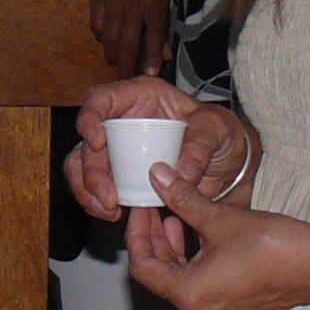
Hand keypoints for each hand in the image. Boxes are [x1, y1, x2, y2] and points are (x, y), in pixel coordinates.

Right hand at [64, 77, 257, 221]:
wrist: (228, 162)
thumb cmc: (219, 133)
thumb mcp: (217, 131)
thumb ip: (199, 147)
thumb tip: (178, 174)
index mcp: (139, 96)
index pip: (101, 99)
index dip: (90, 118)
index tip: (97, 142)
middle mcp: (120, 120)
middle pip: (86, 140)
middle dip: (90, 171)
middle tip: (107, 196)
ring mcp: (115, 149)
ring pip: (81, 166)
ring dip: (87, 191)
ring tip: (109, 210)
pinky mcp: (117, 174)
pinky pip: (93, 187)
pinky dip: (97, 203)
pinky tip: (113, 213)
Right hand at [88, 0, 172, 76]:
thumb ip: (162, 22)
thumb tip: (164, 54)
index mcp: (155, 1)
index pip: (154, 36)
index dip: (152, 57)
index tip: (150, 76)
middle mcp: (133, 4)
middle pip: (128, 43)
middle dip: (126, 66)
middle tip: (126, 83)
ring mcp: (112, 3)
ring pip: (110, 39)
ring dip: (113, 55)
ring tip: (117, 65)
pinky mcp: (96, 0)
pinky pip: (97, 27)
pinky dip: (101, 38)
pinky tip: (107, 41)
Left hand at [123, 164, 309, 309]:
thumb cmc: (275, 246)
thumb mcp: (220, 218)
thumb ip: (183, 200)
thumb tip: (159, 178)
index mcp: (190, 295)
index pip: (143, 267)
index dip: (138, 235)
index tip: (142, 212)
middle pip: (163, 277)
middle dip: (157, 242)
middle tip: (158, 212)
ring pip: (185, 283)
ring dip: (179, 252)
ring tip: (182, 221)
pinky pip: (207, 290)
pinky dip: (199, 266)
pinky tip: (207, 241)